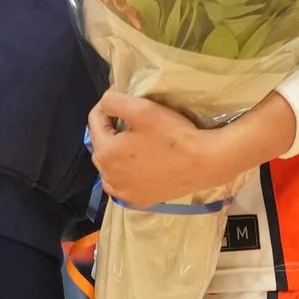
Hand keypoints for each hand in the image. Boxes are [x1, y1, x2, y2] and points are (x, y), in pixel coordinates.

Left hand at [87, 88, 282, 210]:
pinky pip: (123, 185)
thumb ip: (114, 101)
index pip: (95, 122)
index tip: (120, 97)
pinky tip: (138, 166)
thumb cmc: (172, 135)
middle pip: (100, 146)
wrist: (203, 163)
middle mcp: (109, 177)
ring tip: (131, 143)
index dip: (105, 106)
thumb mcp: (142, 109)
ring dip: (114, 154)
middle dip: (109, 131)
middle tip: (127, 120)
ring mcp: (124, 193)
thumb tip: (105, 100)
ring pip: (109, 168)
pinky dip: (125, 174)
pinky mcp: (139, 201)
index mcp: (105, 153)